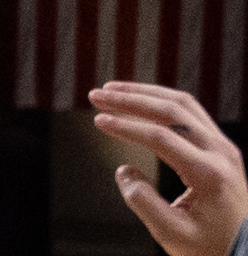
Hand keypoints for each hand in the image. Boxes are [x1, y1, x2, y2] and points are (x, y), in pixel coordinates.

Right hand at [91, 82, 247, 255]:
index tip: (98, 121)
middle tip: (97, 96)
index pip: (160, 137)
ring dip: (145, 93)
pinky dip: (162, 100)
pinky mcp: (221, 148)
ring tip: (113, 90)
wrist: (244, 251)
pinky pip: (191, 112)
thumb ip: (143, 202)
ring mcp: (224, 148)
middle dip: (129, 99)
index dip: (125, 126)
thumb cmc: (212, 247)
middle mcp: (221, 154)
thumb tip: (124, 171)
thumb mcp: (173, 235)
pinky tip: (141, 100)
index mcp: (210, 174)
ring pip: (182, 104)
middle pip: (171, 111)